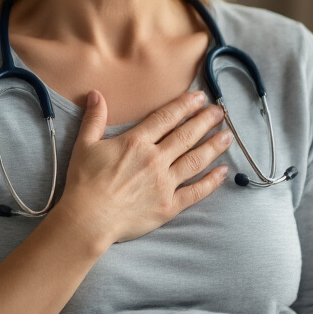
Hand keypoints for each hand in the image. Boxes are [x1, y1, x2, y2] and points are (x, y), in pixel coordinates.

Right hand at [55, 90, 233, 244]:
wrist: (88, 219)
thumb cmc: (84, 183)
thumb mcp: (84, 145)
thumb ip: (94, 119)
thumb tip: (96, 94)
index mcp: (136, 142)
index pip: (167, 118)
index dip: (185, 105)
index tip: (200, 98)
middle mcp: (155, 159)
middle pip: (186, 135)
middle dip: (205, 121)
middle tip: (220, 112)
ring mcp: (165, 183)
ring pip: (196, 160)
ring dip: (214, 146)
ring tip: (228, 135)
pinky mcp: (169, 206)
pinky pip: (195, 191)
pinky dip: (211, 182)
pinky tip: (223, 172)